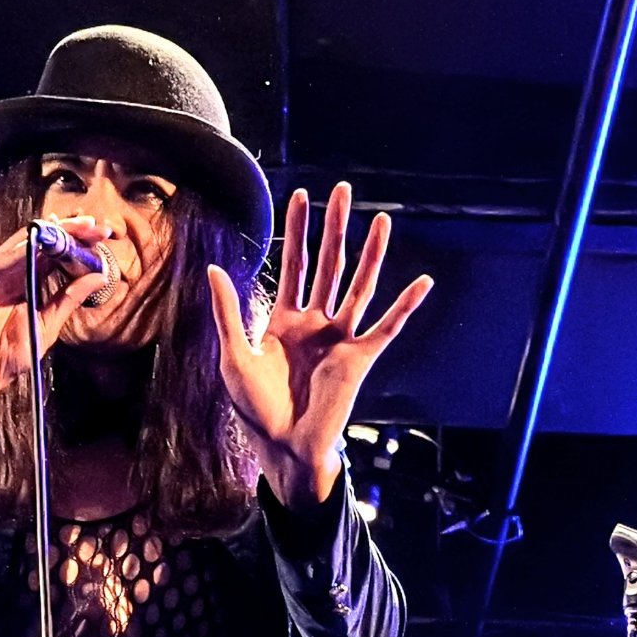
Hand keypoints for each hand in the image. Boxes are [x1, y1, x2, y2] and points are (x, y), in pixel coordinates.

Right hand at [0, 228, 119, 437]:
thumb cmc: (8, 356)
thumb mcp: (48, 323)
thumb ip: (70, 298)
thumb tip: (100, 276)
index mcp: (25, 278)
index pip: (52, 250)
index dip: (76, 240)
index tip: (103, 236)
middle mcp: (8, 269)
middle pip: (40, 239)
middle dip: (70, 230)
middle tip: (97, 227)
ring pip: (25, 240)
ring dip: (54, 233)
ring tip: (81, 231)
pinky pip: (6, 257)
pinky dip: (30, 250)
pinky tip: (52, 247)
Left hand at [209, 183, 433, 502]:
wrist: (282, 447)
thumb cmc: (256, 409)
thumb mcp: (234, 355)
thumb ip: (228, 312)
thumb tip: (215, 268)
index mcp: (286, 320)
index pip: (295, 264)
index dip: (298, 230)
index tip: (301, 194)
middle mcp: (317, 323)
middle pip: (330, 264)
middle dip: (336, 227)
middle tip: (344, 190)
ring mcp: (340, 339)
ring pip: (359, 287)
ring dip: (371, 254)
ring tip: (382, 220)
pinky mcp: (360, 358)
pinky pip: (386, 327)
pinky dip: (405, 305)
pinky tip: (422, 282)